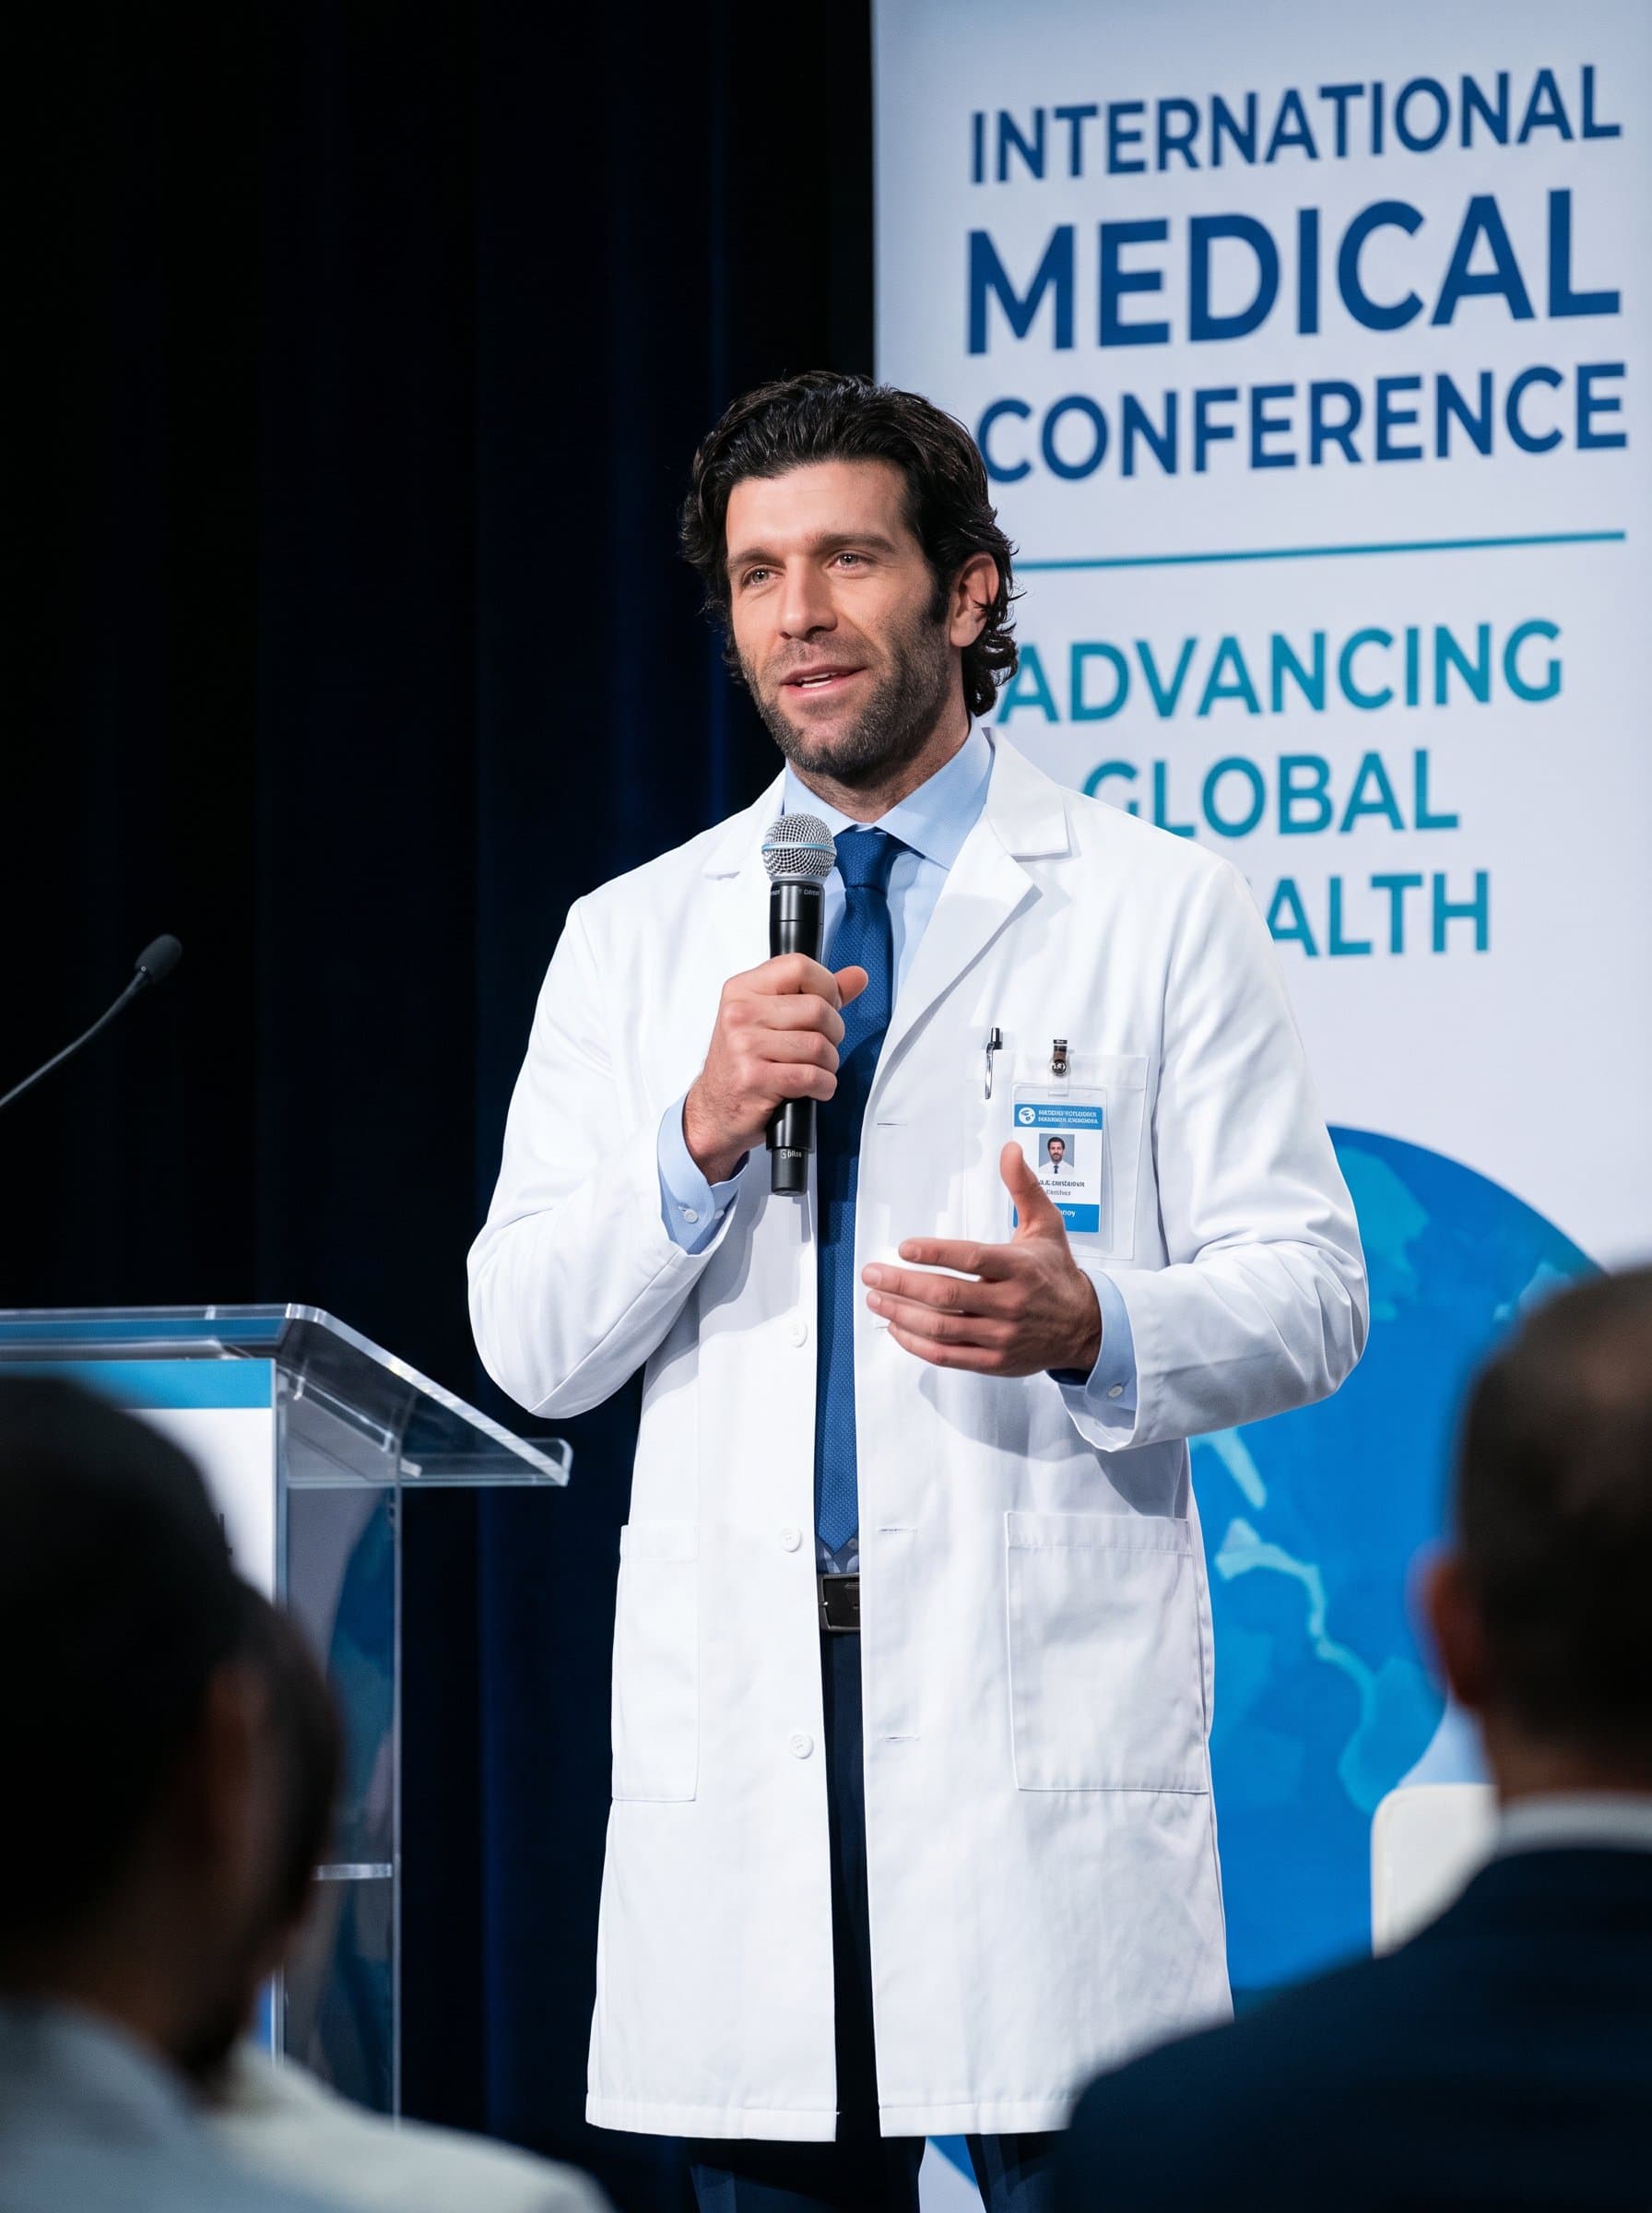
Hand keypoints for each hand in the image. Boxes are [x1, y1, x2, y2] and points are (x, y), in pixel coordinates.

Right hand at [682, 956, 868, 1183]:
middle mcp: (740, 1014)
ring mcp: (745, 1046)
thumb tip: (857, 976)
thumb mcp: (771, 1018)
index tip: (826, 1005)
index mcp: (743, 989)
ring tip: (814, 1069)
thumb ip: (817, 994)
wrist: (715, 1109)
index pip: (800, 966)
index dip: (826, 987)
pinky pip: (812, 1076)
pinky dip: (823, 1085)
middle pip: (818, 1009)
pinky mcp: (754, 1079)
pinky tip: (812, 1088)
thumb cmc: (744, 1062)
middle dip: (833, 1033)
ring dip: (828, 1064)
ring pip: (819, 1045)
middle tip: (821, 1046)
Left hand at [861, 1143, 1101, 1376]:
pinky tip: (896, 1327)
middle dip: (903, 1284)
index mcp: (1019, 1267)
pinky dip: (916, 1344)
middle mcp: (1009, 1303)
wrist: (1085, 1327)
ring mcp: (1001, 1336)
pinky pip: (947, 1356)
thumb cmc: (1056, 1272)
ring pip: (942, 1329)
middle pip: (948, 1296)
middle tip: (871, 1274)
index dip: (935, 1253)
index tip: (904, 1247)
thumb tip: (1010, 1149)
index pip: (972, 1259)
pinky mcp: (994, 1361)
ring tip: (876, 1298)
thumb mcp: (1047, 1225)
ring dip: (902, 1314)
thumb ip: (1024, 1187)